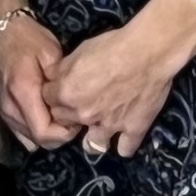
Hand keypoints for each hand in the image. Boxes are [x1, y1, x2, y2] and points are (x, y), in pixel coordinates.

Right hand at [0, 10, 69, 149]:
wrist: (4, 34)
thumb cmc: (30, 40)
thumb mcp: (52, 54)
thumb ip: (62, 83)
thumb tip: (74, 106)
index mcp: (23, 92)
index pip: (44, 132)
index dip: (65, 133)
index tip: (78, 118)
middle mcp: (10, 108)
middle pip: (40, 140)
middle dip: (61, 134)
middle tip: (74, 116)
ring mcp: (5, 113)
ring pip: (33, 139)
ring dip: (51, 132)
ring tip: (63, 114)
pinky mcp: (5, 113)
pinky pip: (26, 133)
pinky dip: (40, 129)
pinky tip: (49, 114)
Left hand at [51, 22, 186, 157]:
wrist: (148, 52)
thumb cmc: (112, 46)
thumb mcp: (79, 50)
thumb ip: (62, 69)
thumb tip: (53, 77)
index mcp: (66, 94)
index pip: (47, 99)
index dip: (55, 92)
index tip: (64, 87)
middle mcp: (84, 114)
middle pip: (65, 121)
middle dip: (70, 113)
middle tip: (83, 102)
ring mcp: (108, 126)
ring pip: (93, 144)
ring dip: (93, 137)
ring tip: (99, 127)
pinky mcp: (133, 129)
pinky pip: (125, 149)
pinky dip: (124, 144)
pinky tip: (124, 136)